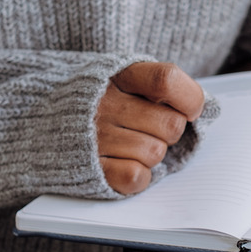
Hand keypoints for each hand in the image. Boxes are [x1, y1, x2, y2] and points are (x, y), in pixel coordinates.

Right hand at [96, 62, 204, 194]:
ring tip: (129, 144)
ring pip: (156, 153)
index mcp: (120, 74)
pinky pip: (137, 176)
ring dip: (151, 154)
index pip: (167, 80)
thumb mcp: (128, 79)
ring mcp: (95, 136)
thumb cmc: (102, 100)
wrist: (41, 119)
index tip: (189, 110)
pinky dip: (138, 175)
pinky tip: (123, 162)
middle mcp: (105, 103)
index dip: (189, 99)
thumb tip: (209, 108)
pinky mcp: (90, 167)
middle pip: (171, 125)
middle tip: (147, 128)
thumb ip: (167, 87)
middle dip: (168, 131)